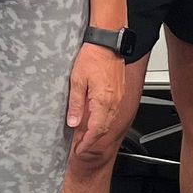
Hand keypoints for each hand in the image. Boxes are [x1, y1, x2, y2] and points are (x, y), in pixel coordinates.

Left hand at [66, 44, 126, 158]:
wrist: (108, 42)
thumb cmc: (93, 57)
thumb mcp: (77, 81)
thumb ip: (76, 104)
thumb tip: (73, 122)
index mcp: (103, 101)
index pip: (95, 130)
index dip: (86, 143)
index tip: (79, 150)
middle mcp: (113, 102)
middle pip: (104, 129)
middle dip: (91, 140)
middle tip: (80, 146)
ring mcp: (118, 98)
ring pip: (109, 122)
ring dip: (98, 131)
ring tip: (86, 136)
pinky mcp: (119, 92)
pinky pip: (112, 112)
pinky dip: (104, 121)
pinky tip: (96, 120)